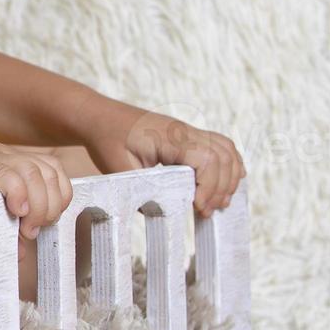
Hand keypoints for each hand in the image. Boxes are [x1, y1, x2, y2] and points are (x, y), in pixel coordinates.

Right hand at [0, 133, 72, 259]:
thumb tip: (22, 252)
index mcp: (5, 161)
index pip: (52, 172)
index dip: (57, 199)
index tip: (39, 226)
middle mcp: (0, 154)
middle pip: (49, 172)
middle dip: (51, 206)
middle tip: (32, 231)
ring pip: (32, 172)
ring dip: (37, 203)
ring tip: (23, 226)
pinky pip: (2, 173)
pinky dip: (16, 192)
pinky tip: (13, 210)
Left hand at [77, 93, 246, 217]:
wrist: (99, 116)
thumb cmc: (106, 140)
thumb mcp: (118, 169)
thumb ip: (142, 190)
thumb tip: (164, 212)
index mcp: (168, 137)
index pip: (205, 159)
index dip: (209, 186)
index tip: (199, 208)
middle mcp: (183, 130)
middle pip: (221, 156)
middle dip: (220, 187)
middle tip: (207, 212)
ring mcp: (187, 130)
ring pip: (226, 149)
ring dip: (228, 177)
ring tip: (219, 203)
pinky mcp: (187, 135)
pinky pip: (219, 144)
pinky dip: (229, 163)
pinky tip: (230, 182)